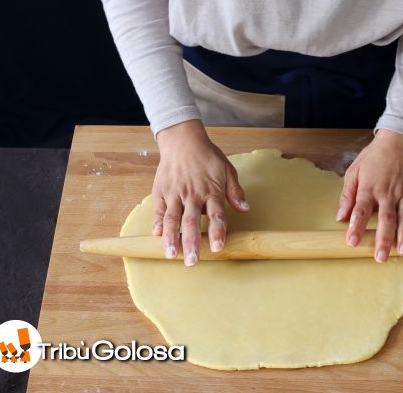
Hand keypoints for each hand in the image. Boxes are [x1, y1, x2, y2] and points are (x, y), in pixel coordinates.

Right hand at [153, 120, 248, 265]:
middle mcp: (193, 195)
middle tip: (192, 262)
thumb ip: (235, 192)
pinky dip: (158, 222)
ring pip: (173, 219)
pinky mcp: (162, 192)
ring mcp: (175, 194)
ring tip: (172, 254)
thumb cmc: (208, 157)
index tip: (217, 248)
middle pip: (192, 222)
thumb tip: (245, 209)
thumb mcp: (227, 171)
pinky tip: (157, 235)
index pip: (216, 215)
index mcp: (211, 192)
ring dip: (172, 238)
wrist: (183, 141)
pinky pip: (159, 210)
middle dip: (192, 243)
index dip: (217, 232)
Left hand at [336, 129, 402, 261]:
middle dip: (384, 240)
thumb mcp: (354, 172)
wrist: (398, 142)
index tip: (351, 242)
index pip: (361, 210)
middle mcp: (388, 193)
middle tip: (381, 258)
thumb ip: (347, 195)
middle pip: (386, 219)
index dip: (356, 227)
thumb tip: (340, 217)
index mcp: (370, 188)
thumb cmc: (373, 158)